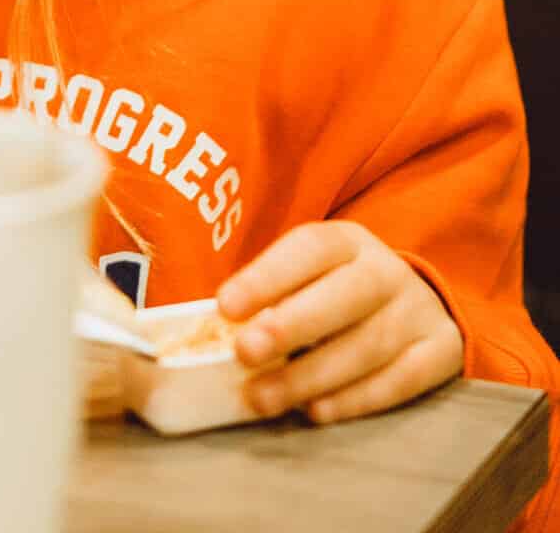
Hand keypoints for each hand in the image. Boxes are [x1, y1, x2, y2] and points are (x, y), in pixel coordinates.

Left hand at [216, 220, 463, 424]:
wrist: (413, 302)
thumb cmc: (333, 290)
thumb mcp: (306, 275)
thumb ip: (269, 295)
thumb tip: (209, 328)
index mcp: (346, 241)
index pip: (306, 250)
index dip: (265, 277)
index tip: (224, 307)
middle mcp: (386, 271)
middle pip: (341, 296)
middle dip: (290, 326)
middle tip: (244, 352)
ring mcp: (418, 311)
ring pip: (366, 346)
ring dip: (310, 376)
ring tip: (263, 397)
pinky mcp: (441, 352)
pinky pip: (400, 381)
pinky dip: (355, 399)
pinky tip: (316, 411)